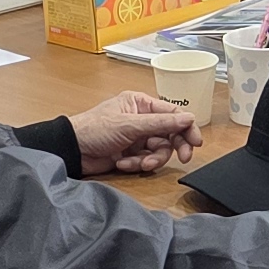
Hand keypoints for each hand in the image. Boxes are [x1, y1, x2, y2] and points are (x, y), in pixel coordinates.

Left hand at [66, 89, 201, 176]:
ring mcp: (136, 138)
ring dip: (152, 159)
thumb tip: (188, 118)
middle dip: (173, 147)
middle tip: (183, 158)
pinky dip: (136, 164)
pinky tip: (123, 163)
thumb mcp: (129, 125)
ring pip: (159, 150)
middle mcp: (141, 119)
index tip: (196, 142)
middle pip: (170, 134)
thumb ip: (161, 123)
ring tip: (140, 164)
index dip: (187, 127)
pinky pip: (145, 160)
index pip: (173, 114)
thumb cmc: (95, 129)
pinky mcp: (131, 154)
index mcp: (141, 104)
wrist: (72, 151)